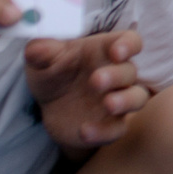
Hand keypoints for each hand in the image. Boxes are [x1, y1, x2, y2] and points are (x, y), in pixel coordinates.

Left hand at [25, 30, 148, 150]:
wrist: (50, 106)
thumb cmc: (53, 72)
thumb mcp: (42, 60)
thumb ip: (41, 52)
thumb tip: (36, 49)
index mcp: (106, 50)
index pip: (130, 41)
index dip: (129, 45)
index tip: (117, 51)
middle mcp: (118, 74)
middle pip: (130, 71)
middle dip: (116, 76)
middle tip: (96, 80)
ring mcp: (118, 99)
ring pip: (136, 98)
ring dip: (125, 101)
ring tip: (109, 104)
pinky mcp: (111, 125)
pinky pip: (117, 129)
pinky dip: (104, 131)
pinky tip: (84, 131)